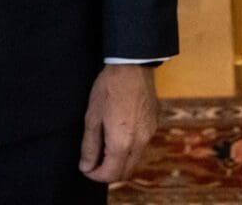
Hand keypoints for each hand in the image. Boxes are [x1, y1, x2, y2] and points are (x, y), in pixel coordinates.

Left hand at [79, 64, 158, 183]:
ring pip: (136, 160)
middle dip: (109, 172)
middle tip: (94, 162)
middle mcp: (140, 143)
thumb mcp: (92, 117)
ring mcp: (150, 133)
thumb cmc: (109, 88)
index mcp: (122, 143)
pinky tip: (120, 133)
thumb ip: (90, 146)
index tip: (86, 168)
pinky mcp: (155, 124)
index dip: (96, 176)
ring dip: (121, 162)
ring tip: (105, 148)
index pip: (111, 174)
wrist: (133, 66)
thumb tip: (86, 166)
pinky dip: (131, 149)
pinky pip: (143, 145)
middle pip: (126, 172)